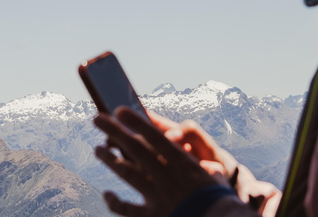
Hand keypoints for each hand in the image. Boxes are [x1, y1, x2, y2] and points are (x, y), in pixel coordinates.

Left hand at [94, 107, 228, 216]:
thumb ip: (200, 164)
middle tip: (97, 119)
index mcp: (182, 163)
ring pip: (128, 173)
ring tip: (98, 149)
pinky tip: (107, 194)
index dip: (136, 121)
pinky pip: (127, 209)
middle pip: (136, 149)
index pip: (155, 136)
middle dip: (115, 132)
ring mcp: (157, 196)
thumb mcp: (214, 176)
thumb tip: (201, 158)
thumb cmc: (219, 200)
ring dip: (111, 160)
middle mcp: (166, 176)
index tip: (119, 110)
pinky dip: (115, 202)